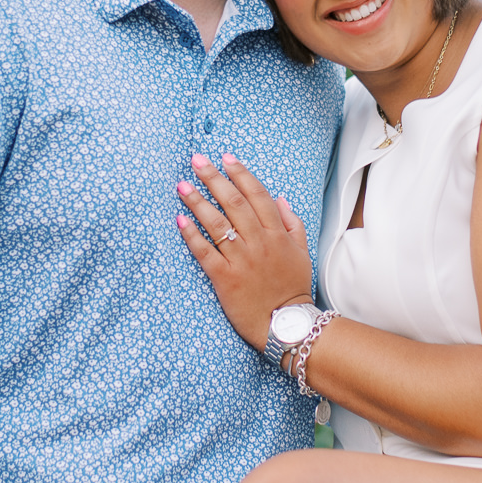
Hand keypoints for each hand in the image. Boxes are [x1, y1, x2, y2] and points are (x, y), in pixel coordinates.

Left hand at [177, 153, 313, 350]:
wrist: (286, 324)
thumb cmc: (292, 287)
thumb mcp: (302, 252)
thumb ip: (293, 223)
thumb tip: (281, 199)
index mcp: (276, 234)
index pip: (257, 195)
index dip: (240, 174)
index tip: (226, 158)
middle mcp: (258, 242)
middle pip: (233, 202)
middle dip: (213, 178)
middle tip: (196, 161)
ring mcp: (241, 259)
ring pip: (217, 223)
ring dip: (197, 201)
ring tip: (182, 185)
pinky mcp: (224, 278)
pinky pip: (205, 252)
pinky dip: (191, 235)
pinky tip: (179, 219)